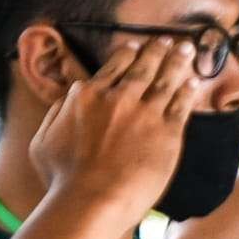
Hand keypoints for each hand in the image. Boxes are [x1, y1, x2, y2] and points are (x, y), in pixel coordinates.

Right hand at [29, 35, 200, 226]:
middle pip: (142, 68)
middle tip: (167, 40)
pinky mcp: (167, 132)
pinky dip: (188, 90)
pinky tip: (195, 81)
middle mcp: (117, 99)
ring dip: (177, 62)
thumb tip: (65, 101)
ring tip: (187, 49)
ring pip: (165, 80)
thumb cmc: (63, 179)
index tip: (135, 46)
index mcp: (86, 97)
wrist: (94, 199)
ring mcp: (145, 114)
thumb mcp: (43, 142)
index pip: (111, 68)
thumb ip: (56, 115)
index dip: (127, 54)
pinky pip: (181, 105)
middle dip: (157, 51)